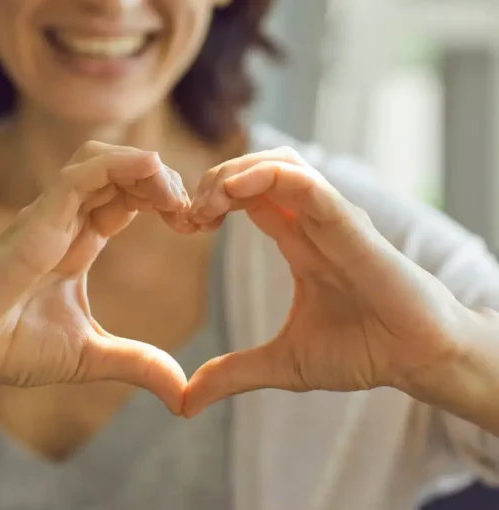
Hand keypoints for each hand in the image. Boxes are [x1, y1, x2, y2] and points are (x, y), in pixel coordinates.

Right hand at [0, 142, 191, 413]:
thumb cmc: (11, 347)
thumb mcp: (91, 356)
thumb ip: (138, 364)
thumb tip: (182, 393)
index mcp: (80, 242)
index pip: (128, 198)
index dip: (164, 199)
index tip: (195, 224)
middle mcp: (66, 221)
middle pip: (121, 171)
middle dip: (163, 180)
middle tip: (193, 212)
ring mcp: (49, 216)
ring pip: (100, 160)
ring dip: (144, 166)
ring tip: (174, 196)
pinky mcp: (35, 221)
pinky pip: (78, 177)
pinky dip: (117, 166)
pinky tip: (151, 172)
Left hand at [183, 147, 467, 416]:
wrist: (417, 361)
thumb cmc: (362, 352)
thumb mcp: (282, 364)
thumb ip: (232, 374)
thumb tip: (184, 403)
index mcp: (298, 242)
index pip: (248, 197)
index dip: (210, 201)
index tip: (184, 226)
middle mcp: (312, 223)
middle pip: (257, 171)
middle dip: (213, 181)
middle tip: (187, 214)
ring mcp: (332, 220)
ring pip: (281, 164)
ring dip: (235, 172)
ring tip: (207, 203)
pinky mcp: (351, 227)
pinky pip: (309, 185)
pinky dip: (268, 177)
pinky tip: (234, 191)